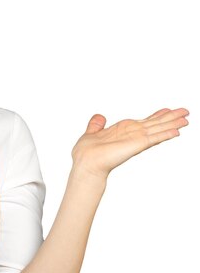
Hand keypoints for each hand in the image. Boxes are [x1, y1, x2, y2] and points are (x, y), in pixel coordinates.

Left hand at [71, 107, 188, 178]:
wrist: (86, 162)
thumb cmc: (87, 152)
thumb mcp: (92, 133)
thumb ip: (96, 125)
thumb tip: (99, 117)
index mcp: (124, 131)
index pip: (144, 122)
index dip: (156, 116)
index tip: (167, 110)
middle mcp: (132, 135)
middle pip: (155, 124)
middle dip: (170, 118)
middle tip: (186, 111)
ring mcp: (136, 140)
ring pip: (158, 130)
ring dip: (172, 124)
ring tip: (186, 120)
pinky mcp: (136, 145)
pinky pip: (154, 138)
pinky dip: (165, 135)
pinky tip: (176, 132)